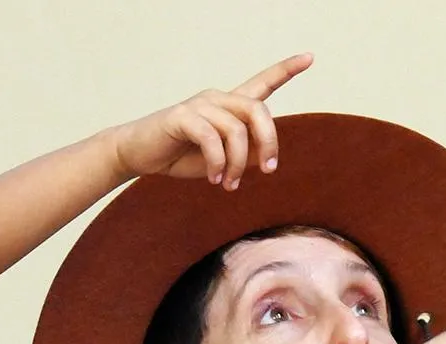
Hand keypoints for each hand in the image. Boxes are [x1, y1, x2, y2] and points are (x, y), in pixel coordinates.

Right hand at [108, 53, 312, 190]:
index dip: (285, 70)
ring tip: (228, 184)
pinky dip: (217, 162)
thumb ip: (242, 156)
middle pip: (257, 111)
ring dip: (237, 163)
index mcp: (228, 107)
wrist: (136, 155)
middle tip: (267, 171)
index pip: (261, 83)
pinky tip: (213, 179)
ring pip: (236, 130)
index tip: (309, 58)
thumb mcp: (219, 161)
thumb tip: (261, 157)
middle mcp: (217, 99)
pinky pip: (212, 138)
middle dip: (269, 142)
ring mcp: (199, 105)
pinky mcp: (182, 117)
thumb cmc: (178, 156)